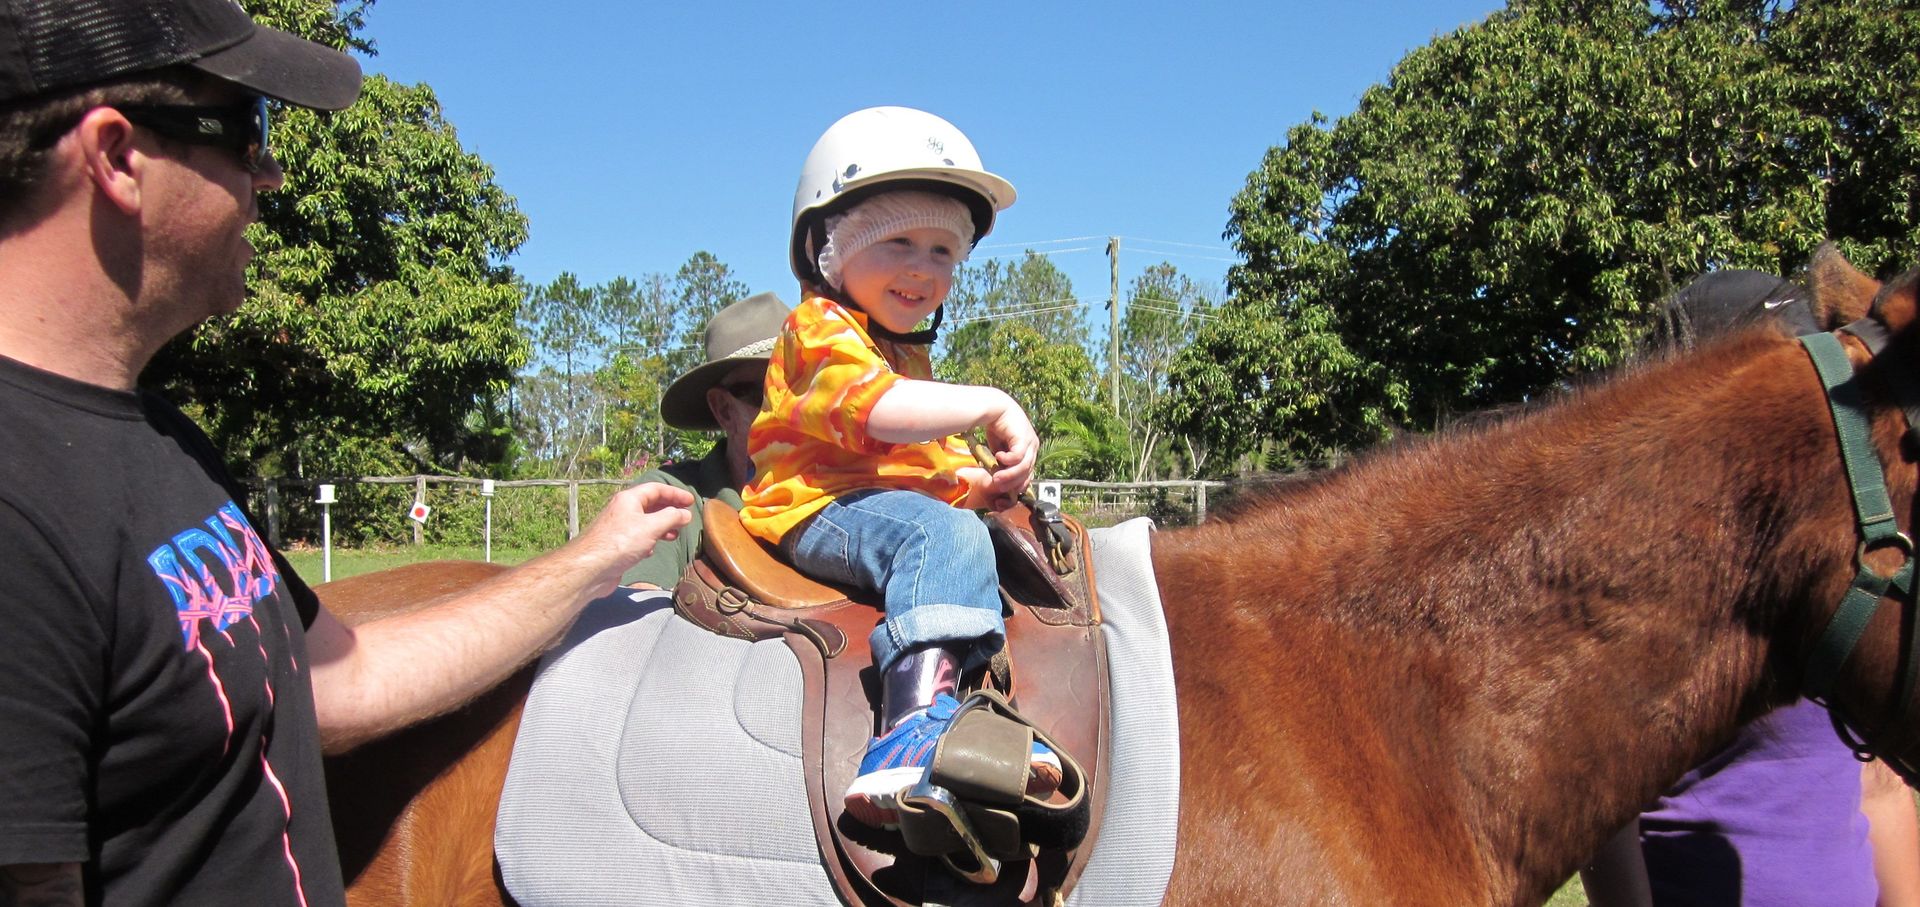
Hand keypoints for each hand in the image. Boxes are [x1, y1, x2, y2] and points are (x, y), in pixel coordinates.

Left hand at [576, 482, 694, 566]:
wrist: (591, 568)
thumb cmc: (621, 542)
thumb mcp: (651, 526)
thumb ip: (671, 518)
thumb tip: (685, 514)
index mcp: (629, 499)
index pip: (656, 489)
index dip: (675, 493)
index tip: (690, 501)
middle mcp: (623, 510)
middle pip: (650, 505)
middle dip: (669, 510)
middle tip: (685, 518)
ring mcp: (619, 528)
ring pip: (645, 522)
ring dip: (661, 526)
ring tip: (675, 534)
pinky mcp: (617, 545)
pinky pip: (637, 538)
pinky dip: (649, 540)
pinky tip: (654, 549)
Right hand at [964, 394, 1035, 510]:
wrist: (995, 407)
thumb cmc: (997, 428)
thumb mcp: (1000, 450)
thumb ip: (1002, 464)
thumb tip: (999, 481)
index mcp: (1029, 452)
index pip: (1028, 475)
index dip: (1017, 485)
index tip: (1004, 491)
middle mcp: (1033, 448)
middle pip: (1027, 473)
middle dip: (1011, 483)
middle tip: (997, 486)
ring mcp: (1031, 442)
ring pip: (1023, 467)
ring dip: (1009, 475)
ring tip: (996, 478)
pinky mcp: (1024, 438)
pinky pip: (1018, 456)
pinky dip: (1008, 460)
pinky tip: (998, 456)